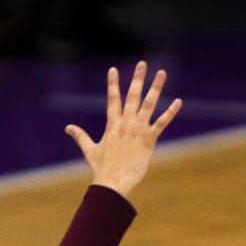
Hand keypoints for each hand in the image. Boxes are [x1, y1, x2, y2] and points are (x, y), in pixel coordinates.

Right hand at [67, 62, 180, 197]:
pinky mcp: (148, 140)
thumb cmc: (102, 168)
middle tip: (142, 63)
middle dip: (137, 79)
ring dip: (155, 88)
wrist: (112, 182)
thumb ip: (80, 136)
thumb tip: (68, 128)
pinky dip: (170, 112)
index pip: (112, 100)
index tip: (113, 69)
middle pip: (132, 96)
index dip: (112, 84)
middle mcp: (125, 124)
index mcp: (112, 125)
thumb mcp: (89, 150)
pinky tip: (178, 102)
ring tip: (161, 73)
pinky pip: (161, 123)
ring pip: (148, 104)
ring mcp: (137, 130)